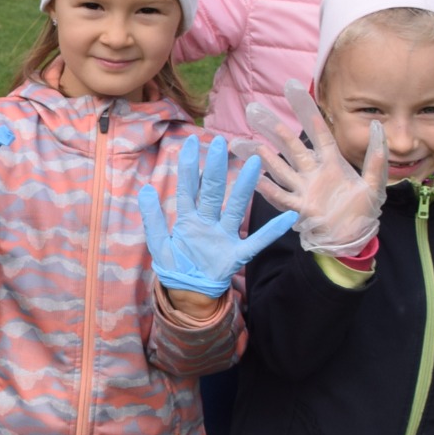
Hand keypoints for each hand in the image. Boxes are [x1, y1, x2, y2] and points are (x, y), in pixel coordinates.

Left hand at [137, 135, 298, 297]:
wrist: (188, 293)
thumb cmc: (175, 265)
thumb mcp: (158, 243)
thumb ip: (152, 218)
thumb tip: (145, 189)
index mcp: (187, 219)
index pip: (188, 188)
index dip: (188, 166)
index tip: (190, 142)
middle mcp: (208, 222)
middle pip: (212, 192)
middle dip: (214, 168)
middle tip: (220, 142)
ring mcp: (224, 236)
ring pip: (235, 208)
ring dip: (244, 187)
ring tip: (255, 163)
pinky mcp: (236, 254)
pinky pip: (257, 241)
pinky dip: (272, 231)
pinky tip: (288, 216)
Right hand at [247, 82, 387, 256]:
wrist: (353, 239)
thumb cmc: (362, 211)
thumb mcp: (374, 184)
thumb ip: (376, 158)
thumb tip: (377, 126)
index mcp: (331, 164)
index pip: (318, 133)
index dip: (306, 112)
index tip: (293, 90)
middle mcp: (313, 173)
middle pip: (291, 146)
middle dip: (273, 129)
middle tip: (254, 110)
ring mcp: (304, 190)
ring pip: (279, 168)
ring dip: (262, 156)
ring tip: (242, 144)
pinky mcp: (300, 209)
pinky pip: (282, 197)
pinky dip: (268, 189)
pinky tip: (253, 179)